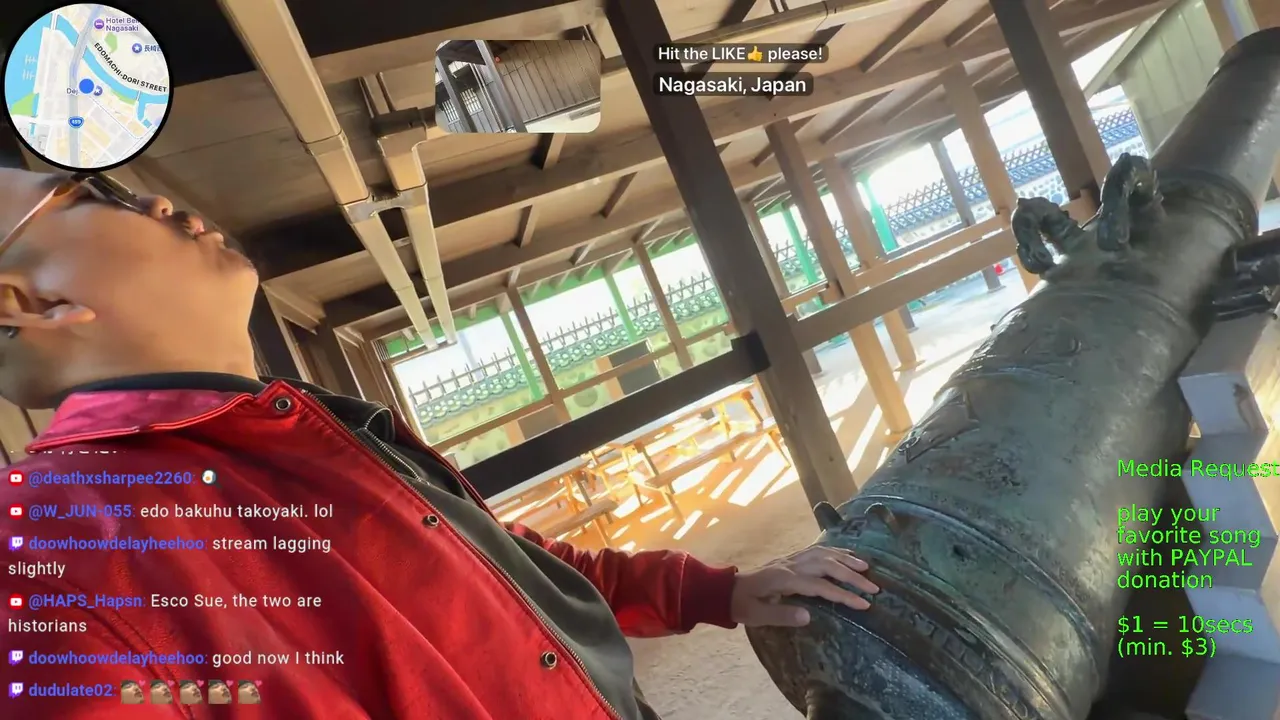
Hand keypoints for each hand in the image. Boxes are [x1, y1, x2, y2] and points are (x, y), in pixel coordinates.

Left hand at [730, 546, 878, 627]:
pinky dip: (834, 551)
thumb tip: (809, 617)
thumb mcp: (757, 615)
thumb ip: (782, 616)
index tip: (864, 604)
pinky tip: (846, 556)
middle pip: (827, 565)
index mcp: (785, 580)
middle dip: (852, 576)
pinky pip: (817, 550)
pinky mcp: (791, 558)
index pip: (821, 586)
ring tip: (866, 567)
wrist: (727, 590)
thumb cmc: (743, 606)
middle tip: (874, 588)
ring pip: (824, 553)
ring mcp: (791, 559)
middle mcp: (791, 565)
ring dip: (846, 559)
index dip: (843, 595)